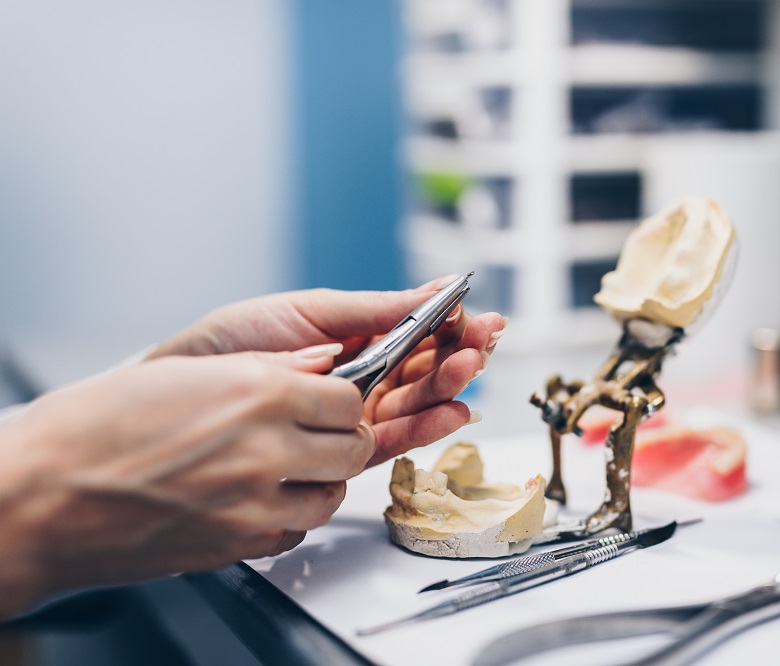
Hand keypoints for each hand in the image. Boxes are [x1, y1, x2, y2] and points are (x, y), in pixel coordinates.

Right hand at [0, 349, 368, 618]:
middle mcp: (266, 451)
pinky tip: (261, 501)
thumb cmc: (93, 428)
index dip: (341, 400)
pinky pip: (292, 535)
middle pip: (352, 449)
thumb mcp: (186, 371)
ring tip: (292, 468)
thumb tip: (319, 362)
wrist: (40, 496)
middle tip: (318, 434)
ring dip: (320, 481)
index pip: (349, 400)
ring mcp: (254, 506)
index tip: (327, 401)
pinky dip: (287, 520)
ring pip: (330, 497)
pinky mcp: (236, 547)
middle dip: (341, 439)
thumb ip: (269, 367)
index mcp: (260, 395)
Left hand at [147, 277, 507, 465]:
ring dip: (449, 387)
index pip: (417, 335)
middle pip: (425, 371)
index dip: (449, 327)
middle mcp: (361, 379)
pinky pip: (393, 442)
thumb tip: (432, 288)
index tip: (473, 317)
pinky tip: (452, 412)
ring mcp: (352, 414)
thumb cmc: (232, 343)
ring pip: (417, 404)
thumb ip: (374, 310)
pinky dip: (427, 427)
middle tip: (482, 343)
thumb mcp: (309, 312)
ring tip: (470, 369)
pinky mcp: (340, 449)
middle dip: (459, 355)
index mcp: (355, 340)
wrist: (181, 388)